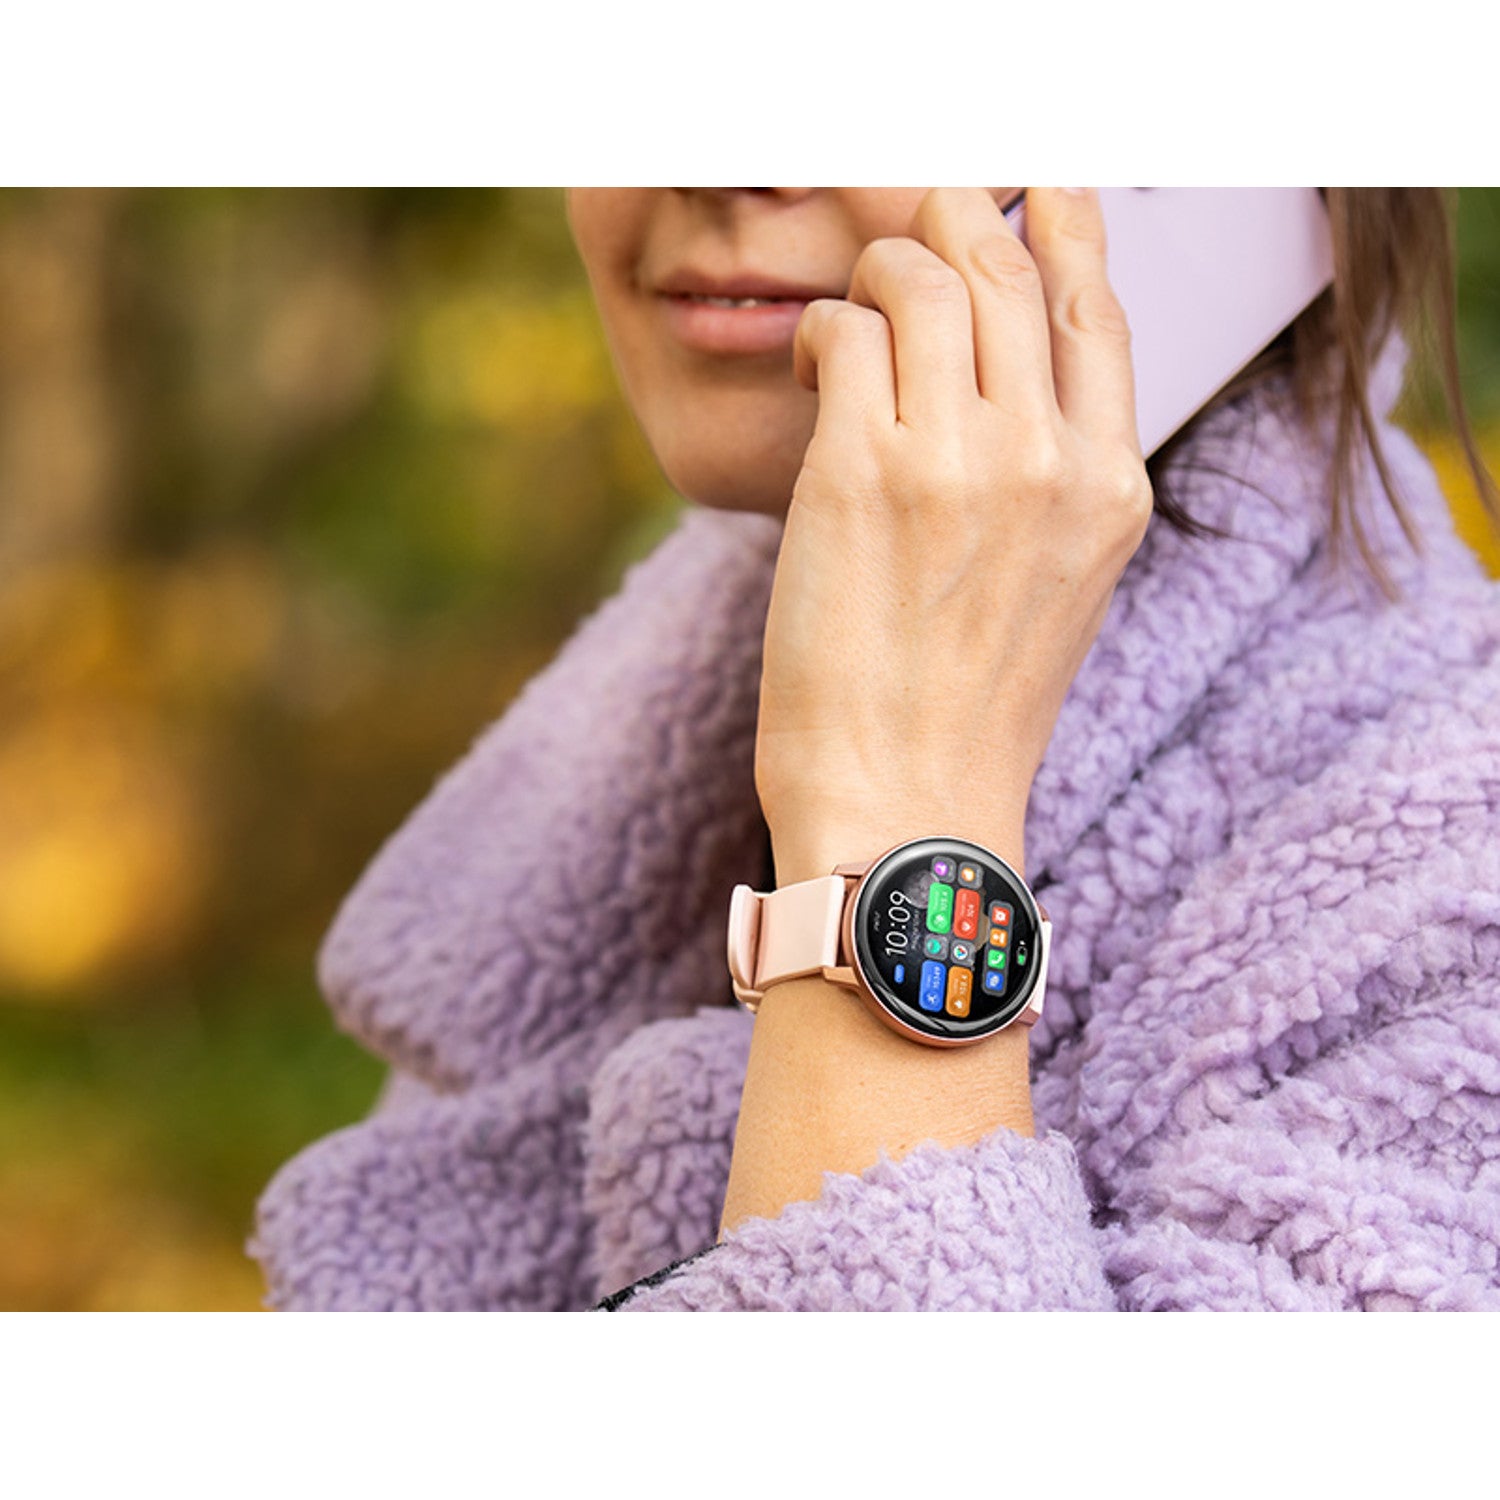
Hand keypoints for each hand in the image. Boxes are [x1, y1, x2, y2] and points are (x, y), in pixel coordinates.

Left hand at [756, 187, 1152, 885]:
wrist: (906, 806)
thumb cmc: (965, 710)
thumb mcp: (1057, 588)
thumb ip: (1052, 478)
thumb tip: (1004, 374)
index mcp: (1110, 490)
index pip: (1098, 315)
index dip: (1063, 233)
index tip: (1033, 193)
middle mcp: (1049, 464)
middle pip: (1009, 272)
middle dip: (956, 221)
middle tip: (919, 219)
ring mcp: (958, 465)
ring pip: (922, 282)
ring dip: (878, 269)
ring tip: (854, 305)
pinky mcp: (860, 476)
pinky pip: (845, 334)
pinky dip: (824, 328)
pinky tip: (817, 359)